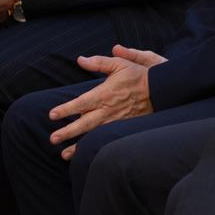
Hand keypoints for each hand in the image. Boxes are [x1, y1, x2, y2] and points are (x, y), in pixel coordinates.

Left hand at [48, 45, 165, 158]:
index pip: (82, 103)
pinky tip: (85, 153)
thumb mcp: (120, 64)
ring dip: (79, 145)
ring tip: (64, 154)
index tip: (52, 115)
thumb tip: (81, 60)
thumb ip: (99, 62)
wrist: (162, 89)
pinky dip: (94, 146)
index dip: (66, 109)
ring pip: (94, 135)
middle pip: (85, 123)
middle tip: (53, 138)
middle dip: (68, 132)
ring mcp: (116, 120)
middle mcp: (109, 109)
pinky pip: (106, 138)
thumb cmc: (140, 75)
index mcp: (105, 93)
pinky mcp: (124, 127)